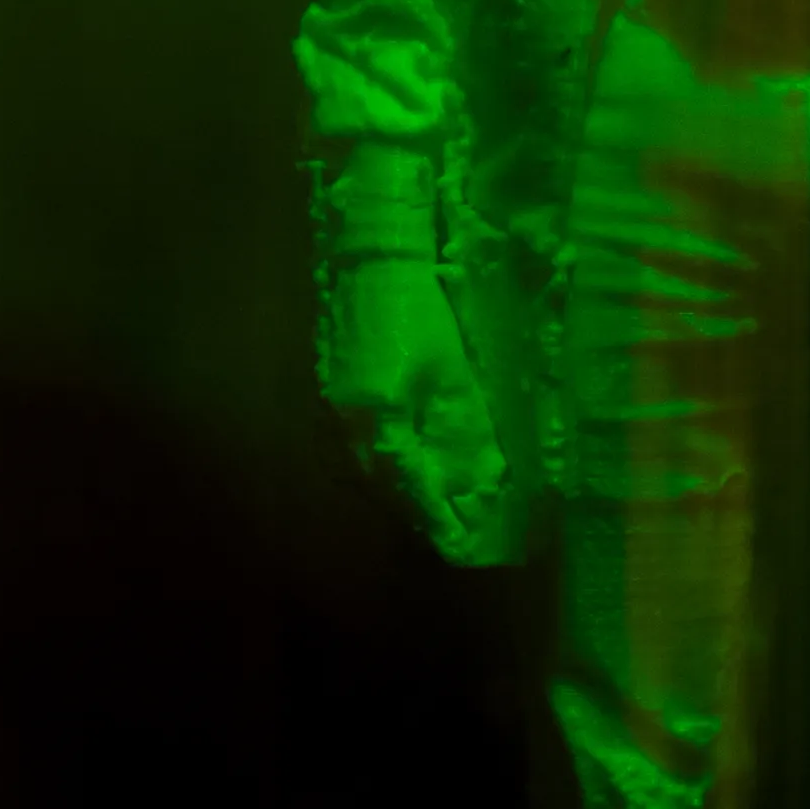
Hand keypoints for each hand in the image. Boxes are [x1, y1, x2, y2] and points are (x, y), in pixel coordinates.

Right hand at [315, 254, 512, 567]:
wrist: (370, 261)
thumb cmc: (420, 311)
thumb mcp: (452, 373)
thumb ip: (463, 432)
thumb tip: (481, 481)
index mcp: (382, 420)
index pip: (413, 489)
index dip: (438, 521)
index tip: (460, 547)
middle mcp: (348, 427)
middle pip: (384, 491)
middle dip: (419, 514)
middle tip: (452, 531)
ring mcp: (331, 414)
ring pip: (366, 474)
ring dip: (398, 493)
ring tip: (430, 507)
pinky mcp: (328, 401)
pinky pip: (352, 452)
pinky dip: (380, 467)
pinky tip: (399, 467)